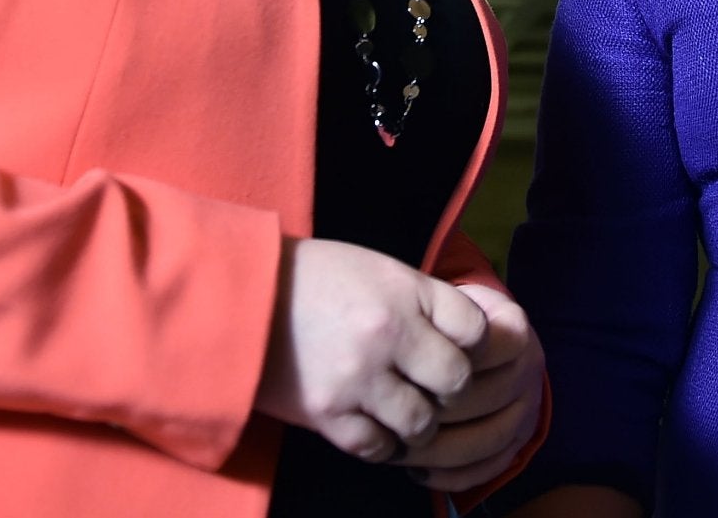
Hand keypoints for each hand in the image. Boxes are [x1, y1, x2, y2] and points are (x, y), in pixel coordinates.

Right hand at [255, 238, 486, 464]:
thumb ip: (424, 302)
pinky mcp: (327, 414)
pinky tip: (377, 426)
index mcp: (404, 293)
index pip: (476, 331)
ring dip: (419, 422)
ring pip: (422, 423)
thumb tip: (471, 337)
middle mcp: (387, 335)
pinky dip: (384, 443)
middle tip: (436, 387)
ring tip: (405, 410)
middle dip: (451, 389)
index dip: (475, 344)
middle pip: (456, 382)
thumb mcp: (379, 271)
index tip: (459, 348)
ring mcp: (357, 379)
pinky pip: (378, 447)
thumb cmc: (316, 279)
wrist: (241, 295)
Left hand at [403, 283, 545, 491]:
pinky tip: (419, 471)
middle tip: (387, 421)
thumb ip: (429, 319)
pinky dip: (453, 476)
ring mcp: (529, 404)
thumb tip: (400, 353)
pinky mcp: (521, 438)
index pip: (476, 353)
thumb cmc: (445, 321)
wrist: (481, 335)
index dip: (437, 369)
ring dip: (437, 452)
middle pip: (480, 399)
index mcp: (512, 327)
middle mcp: (529, 366)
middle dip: (430, 414)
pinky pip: (489, 467)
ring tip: (397, 449)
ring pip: (486, 439)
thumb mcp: (440, 303)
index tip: (399, 375)